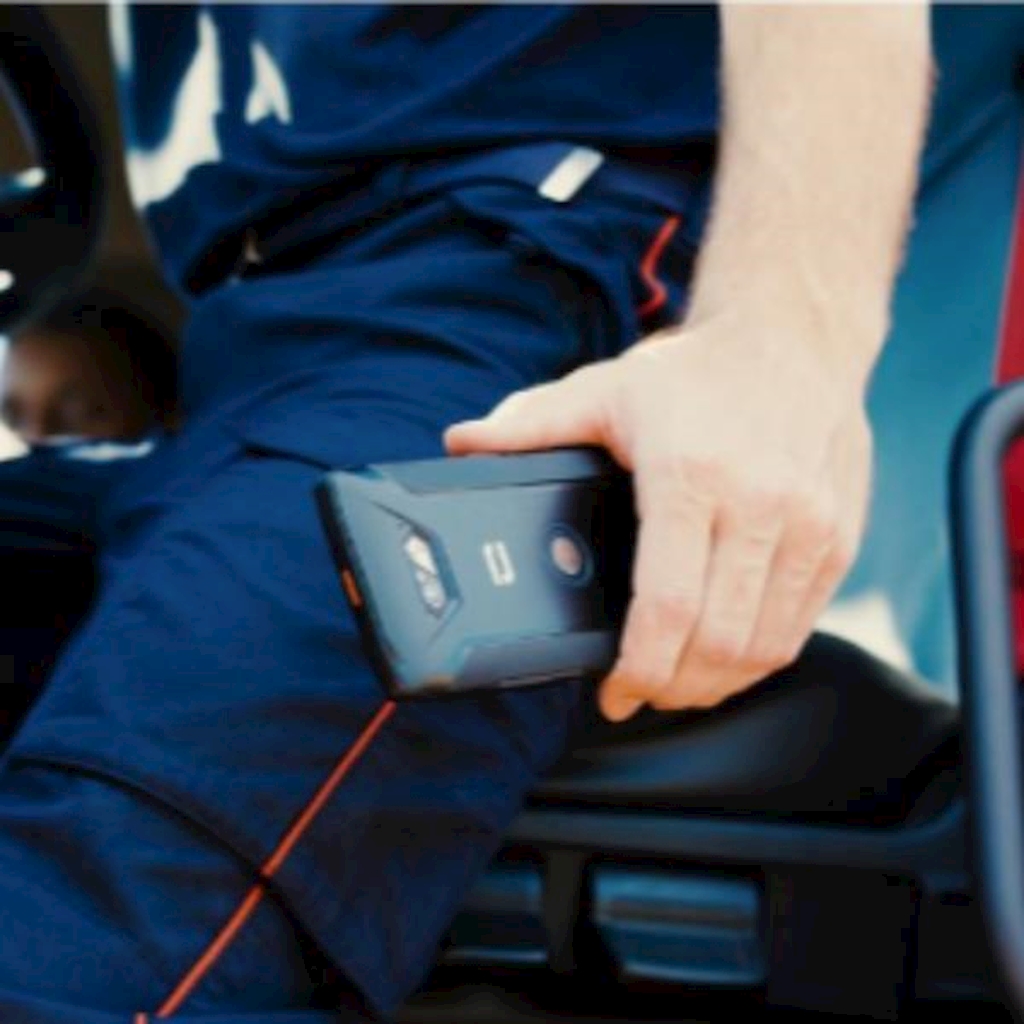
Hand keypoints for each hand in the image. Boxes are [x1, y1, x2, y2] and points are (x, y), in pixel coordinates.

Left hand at [444, 313, 872, 720]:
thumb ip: (530, 424)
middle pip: (717, 641)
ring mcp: (810, 526)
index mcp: (690, 474)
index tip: (615, 693)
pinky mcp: (838, 539)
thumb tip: (460, 444)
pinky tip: (724, 657)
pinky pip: (799, 627)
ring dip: (715, 683)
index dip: (638, 668)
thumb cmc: (693, 373)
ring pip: (762, 647)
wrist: (793, 340)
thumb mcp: (604, 388)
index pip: (667, 605)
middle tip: (639, 693)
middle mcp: (761, 504)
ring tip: (677, 683)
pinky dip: (757, 659)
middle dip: (671, 687)